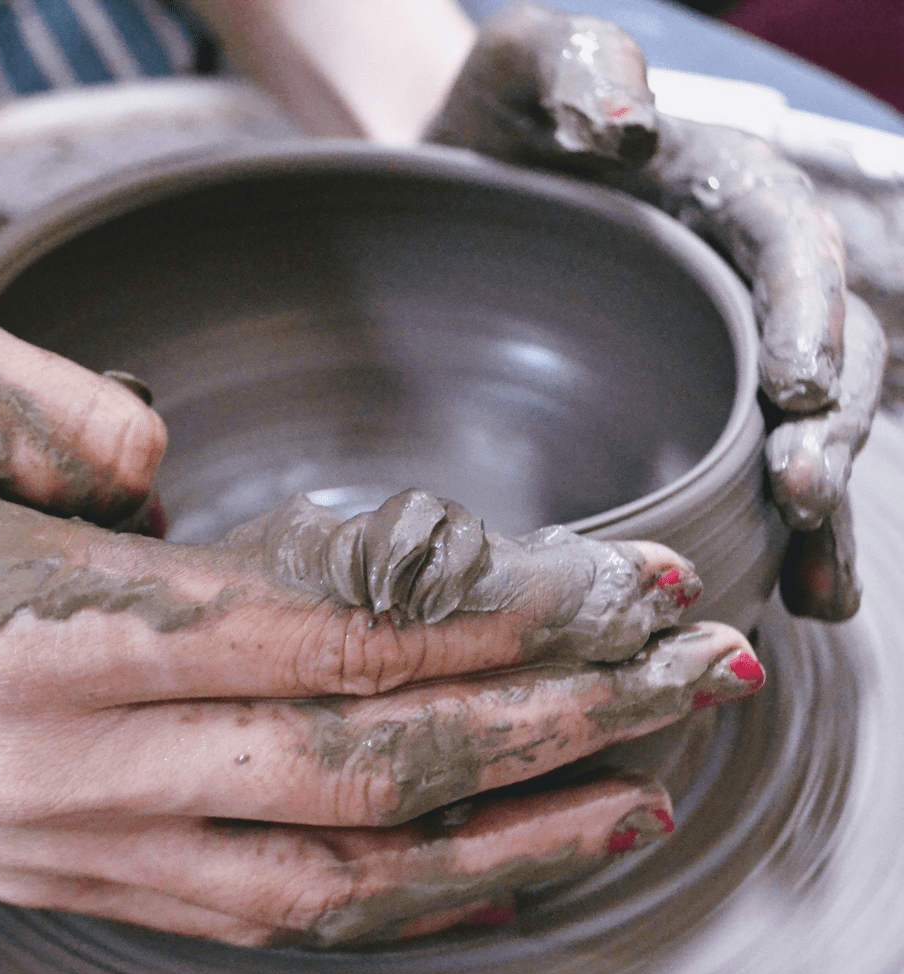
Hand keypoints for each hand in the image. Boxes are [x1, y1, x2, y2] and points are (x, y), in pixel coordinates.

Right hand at [0, 297, 761, 944]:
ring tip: (636, 802)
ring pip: (344, 870)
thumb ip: (50, 422)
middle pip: (379, 754)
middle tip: (685, 680)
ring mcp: (92, 845)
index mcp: (58, 635)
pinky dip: (399, 907)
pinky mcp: (91, 880)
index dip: (502, 609)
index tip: (621, 586)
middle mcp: (86, 766)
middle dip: (553, 719)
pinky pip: (272, 918)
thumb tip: (170, 473)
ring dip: (509, 841)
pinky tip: (493, 884)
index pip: (342, 629)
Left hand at [426, 1, 887, 621]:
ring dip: (821, 511)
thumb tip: (633, 134)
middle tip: (803, 497)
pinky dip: (774, 538)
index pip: (786, 240)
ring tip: (820, 591)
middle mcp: (734, 275)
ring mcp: (716, 350)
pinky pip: (747, 471)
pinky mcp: (685, 409)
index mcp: (715, 188)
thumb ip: (575, 68)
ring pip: (803, 428)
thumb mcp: (516, 75)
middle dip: (828, 428)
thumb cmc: (486, 137)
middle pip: (823, 349)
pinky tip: (787, 601)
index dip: (808, 313)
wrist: (449, 204)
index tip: (799, 390)